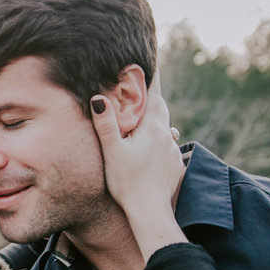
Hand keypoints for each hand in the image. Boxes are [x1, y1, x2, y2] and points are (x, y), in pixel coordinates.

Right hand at [91, 80, 185, 259]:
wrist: (151, 212)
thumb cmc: (129, 183)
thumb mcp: (112, 152)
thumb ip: (105, 124)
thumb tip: (98, 97)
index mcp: (152, 126)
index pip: (153, 91)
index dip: (149, 74)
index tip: (146, 57)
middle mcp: (165, 134)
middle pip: (158, 105)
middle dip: (148, 94)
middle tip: (138, 83)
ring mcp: (170, 149)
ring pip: (161, 125)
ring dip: (151, 117)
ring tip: (138, 113)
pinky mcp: (172, 164)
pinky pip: (163, 142)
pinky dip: (154, 137)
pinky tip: (145, 145)